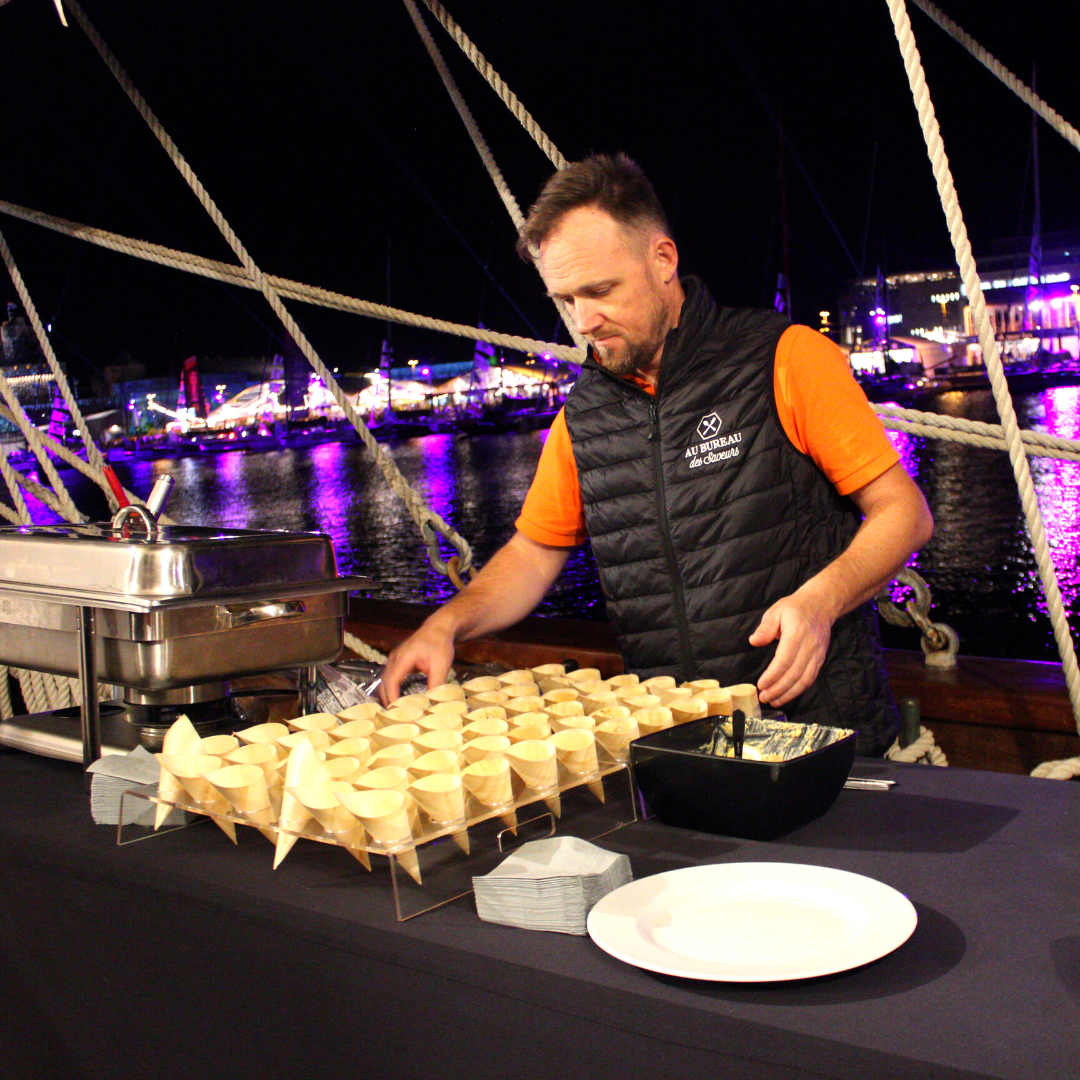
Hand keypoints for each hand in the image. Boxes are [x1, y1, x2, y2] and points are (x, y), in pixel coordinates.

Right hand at [379, 618, 455, 704]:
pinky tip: (399, 700)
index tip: (396, 712)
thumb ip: (436, 683)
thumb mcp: (441, 665)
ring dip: (388, 695)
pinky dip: (391, 690)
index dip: (392, 697)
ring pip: (385, 681)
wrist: (439, 628)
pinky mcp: (397, 661)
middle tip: (395, 718)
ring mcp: (394, 659)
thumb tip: (432, 703)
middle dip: (387, 700)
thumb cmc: (440, 644)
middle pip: (384, 683)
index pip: (391, 681)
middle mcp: (395, 658)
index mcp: (403, 657)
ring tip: (396, 712)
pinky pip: (390, 678)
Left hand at [749, 589, 834, 706]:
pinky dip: (799, 689)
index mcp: (797, 633)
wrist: (821, 604)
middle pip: (794, 673)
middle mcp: (810, 646)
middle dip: (778, 689)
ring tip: (774, 701)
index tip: (761, 685)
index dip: (773, 675)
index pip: (785, 659)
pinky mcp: (821, 659)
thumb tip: (754, 641)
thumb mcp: (776, 611)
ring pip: (805, 679)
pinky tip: (787, 695)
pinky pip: (811, 678)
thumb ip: (765, 628)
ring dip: (789, 693)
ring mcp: (818, 654)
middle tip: (764, 697)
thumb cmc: (794, 608)